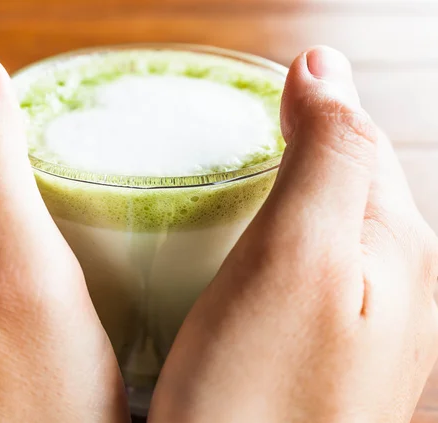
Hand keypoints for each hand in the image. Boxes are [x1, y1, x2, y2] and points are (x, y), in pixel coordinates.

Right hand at [149, 46, 437, 422]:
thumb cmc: (260, 399)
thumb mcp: (300, 261)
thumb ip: (326, 158)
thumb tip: (322, 66)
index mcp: (395, 249)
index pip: (354, 138)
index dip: (302, 105)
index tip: (241, 94)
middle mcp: (389, 280)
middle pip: (339, 177)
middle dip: (291, 145)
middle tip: (226, 136)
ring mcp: (352, 314)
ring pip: (318, 218)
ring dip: (277, 189)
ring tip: (227, 181)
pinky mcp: (312, 340)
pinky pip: (299, 261)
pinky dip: (267, 235)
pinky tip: (238, 247)